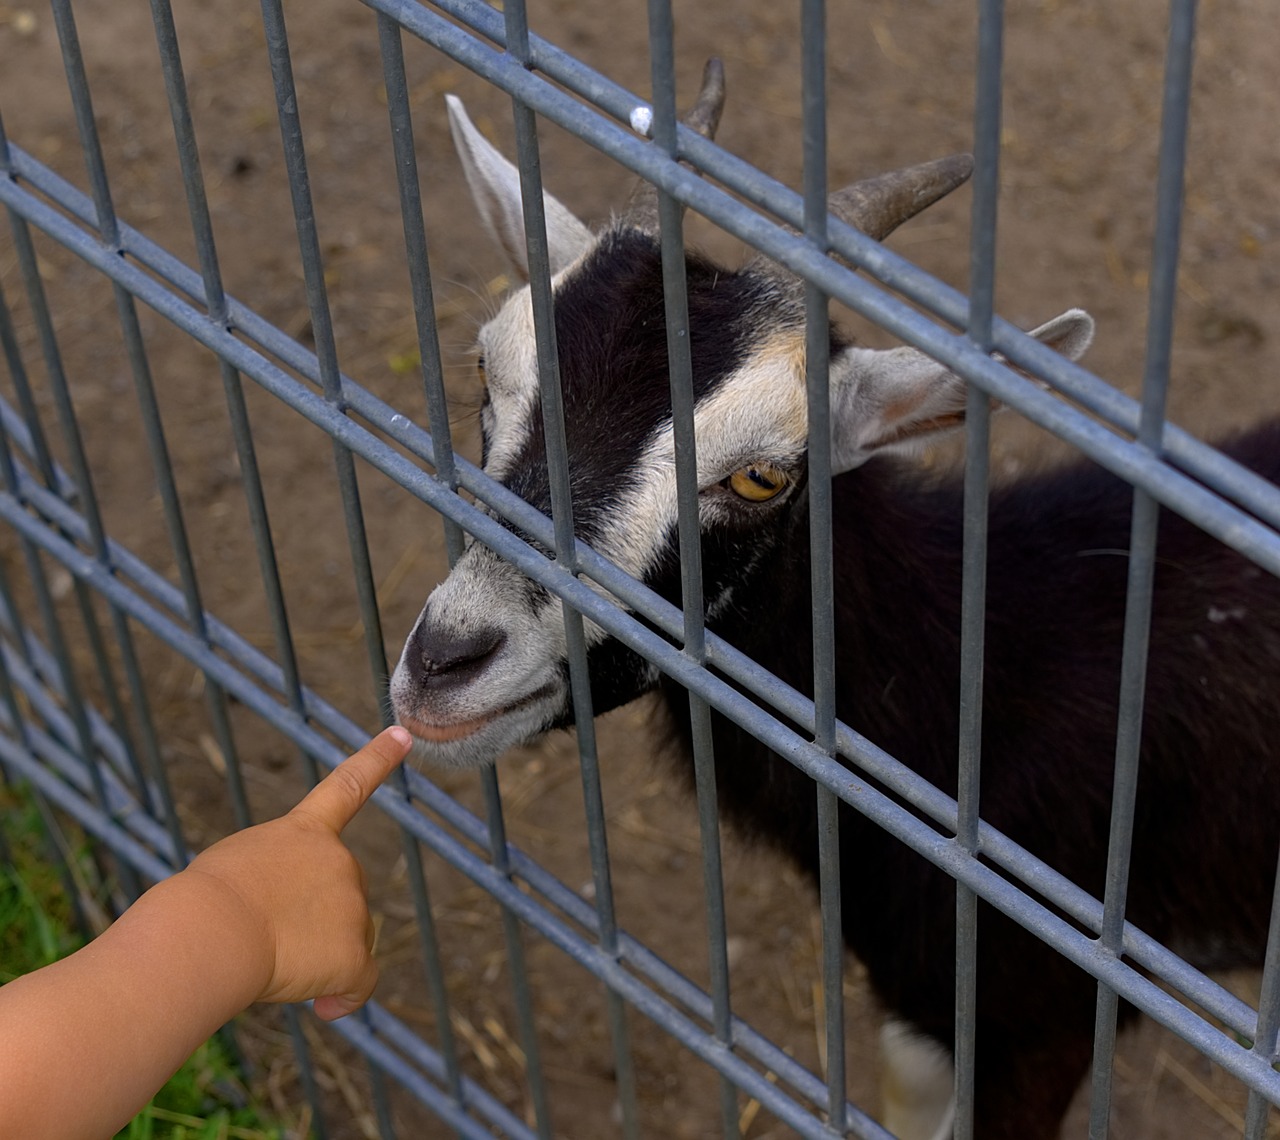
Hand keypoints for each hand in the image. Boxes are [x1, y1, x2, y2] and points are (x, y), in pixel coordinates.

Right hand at [178, 726, 411, 1019]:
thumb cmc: (196, 907)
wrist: (208, 930)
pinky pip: (356, 986)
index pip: (347, 787)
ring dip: (307, 959)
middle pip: (336, 903)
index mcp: (302, 832)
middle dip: (306, 924)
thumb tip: (292, 943)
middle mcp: (338, 860)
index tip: (403, 735)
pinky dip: (341, 999)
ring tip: (262, 955)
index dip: (377, 760)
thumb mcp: (232, 874)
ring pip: (340, 946)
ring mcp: (351, 905)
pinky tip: (322, 1008)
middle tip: (257, 934)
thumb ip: (273, 888)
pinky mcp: (352, 953)